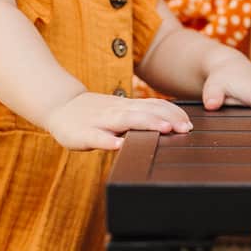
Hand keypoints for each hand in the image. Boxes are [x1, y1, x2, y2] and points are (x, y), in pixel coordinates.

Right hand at [44, 91, 192, 151]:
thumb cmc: (95, 113)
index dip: (173, 112)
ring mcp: (100, 121)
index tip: (190, 124)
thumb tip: (172, 125)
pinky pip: (97, 136)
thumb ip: (141, 116)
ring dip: (147, 124)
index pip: (154, 105)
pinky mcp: (83, 133)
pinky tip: (119, 145)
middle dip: (167, 118)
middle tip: (185, 128)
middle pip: (145, 111)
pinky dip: (108, 140)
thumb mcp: (121, 112)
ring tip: (165, 130)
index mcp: (127, 107)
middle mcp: (117, 111)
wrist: (60, 105)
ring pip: (126, 120)